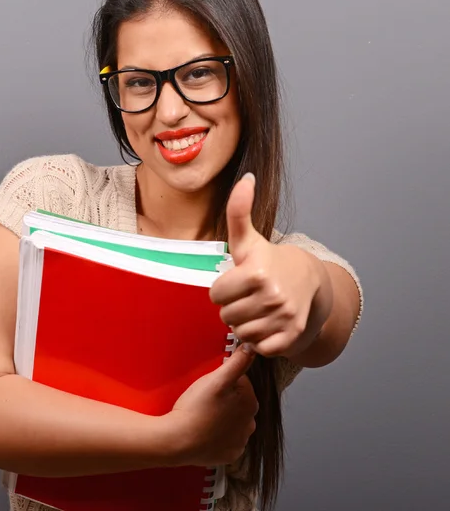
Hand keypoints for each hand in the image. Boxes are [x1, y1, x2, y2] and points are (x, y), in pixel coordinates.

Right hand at [162, 344, 257, 467]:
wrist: (177, 440)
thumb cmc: (195, 408)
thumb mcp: (216, 379)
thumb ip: (237, 362)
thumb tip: (252, 348)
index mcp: (250, 403)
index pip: (242, 382)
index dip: (224, 379)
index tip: (211, 384)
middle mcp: (250, 424)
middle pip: (238, 401)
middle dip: (225, 397)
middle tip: (205, 398)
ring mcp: (240, 441)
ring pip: (233, 420)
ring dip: (223, 415)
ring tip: (204, 413)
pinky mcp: (230, 454)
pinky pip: (227, 438)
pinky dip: (219, 433)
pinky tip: (206, 428)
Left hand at [209, 174, 331, 358]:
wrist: (310, 281)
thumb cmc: (269, 260)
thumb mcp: (249, 239)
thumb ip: (239, 210)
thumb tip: (246, 177)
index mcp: (256, 273)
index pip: (215, 295)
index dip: (223, 289)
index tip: (237, 281)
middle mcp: (272, 296)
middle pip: (226, 317)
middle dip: (233, 307)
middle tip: (248, 296)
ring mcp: (284, 318)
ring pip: (241, 333)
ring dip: (245, 324)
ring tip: (257, 309)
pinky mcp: (292, 337)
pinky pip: (259, 348)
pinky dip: (260, 339)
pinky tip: (268, 323)